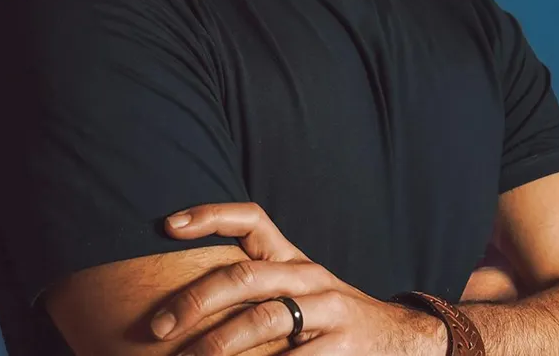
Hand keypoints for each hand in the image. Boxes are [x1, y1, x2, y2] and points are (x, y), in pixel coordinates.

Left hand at [151, 201, 449, 354]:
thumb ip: (253, 287)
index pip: (250, 219)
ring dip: (218, 344)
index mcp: (291, 258)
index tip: (168, 225)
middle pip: (245, 277)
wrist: (399, 339)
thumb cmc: (328, 316)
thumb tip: (182, 303)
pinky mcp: (341, 348)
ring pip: (263, 319)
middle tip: (158, 326)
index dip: (210, 215)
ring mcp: (327, 311)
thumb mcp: (296, 289)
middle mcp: (307, 276)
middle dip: (196, 300)